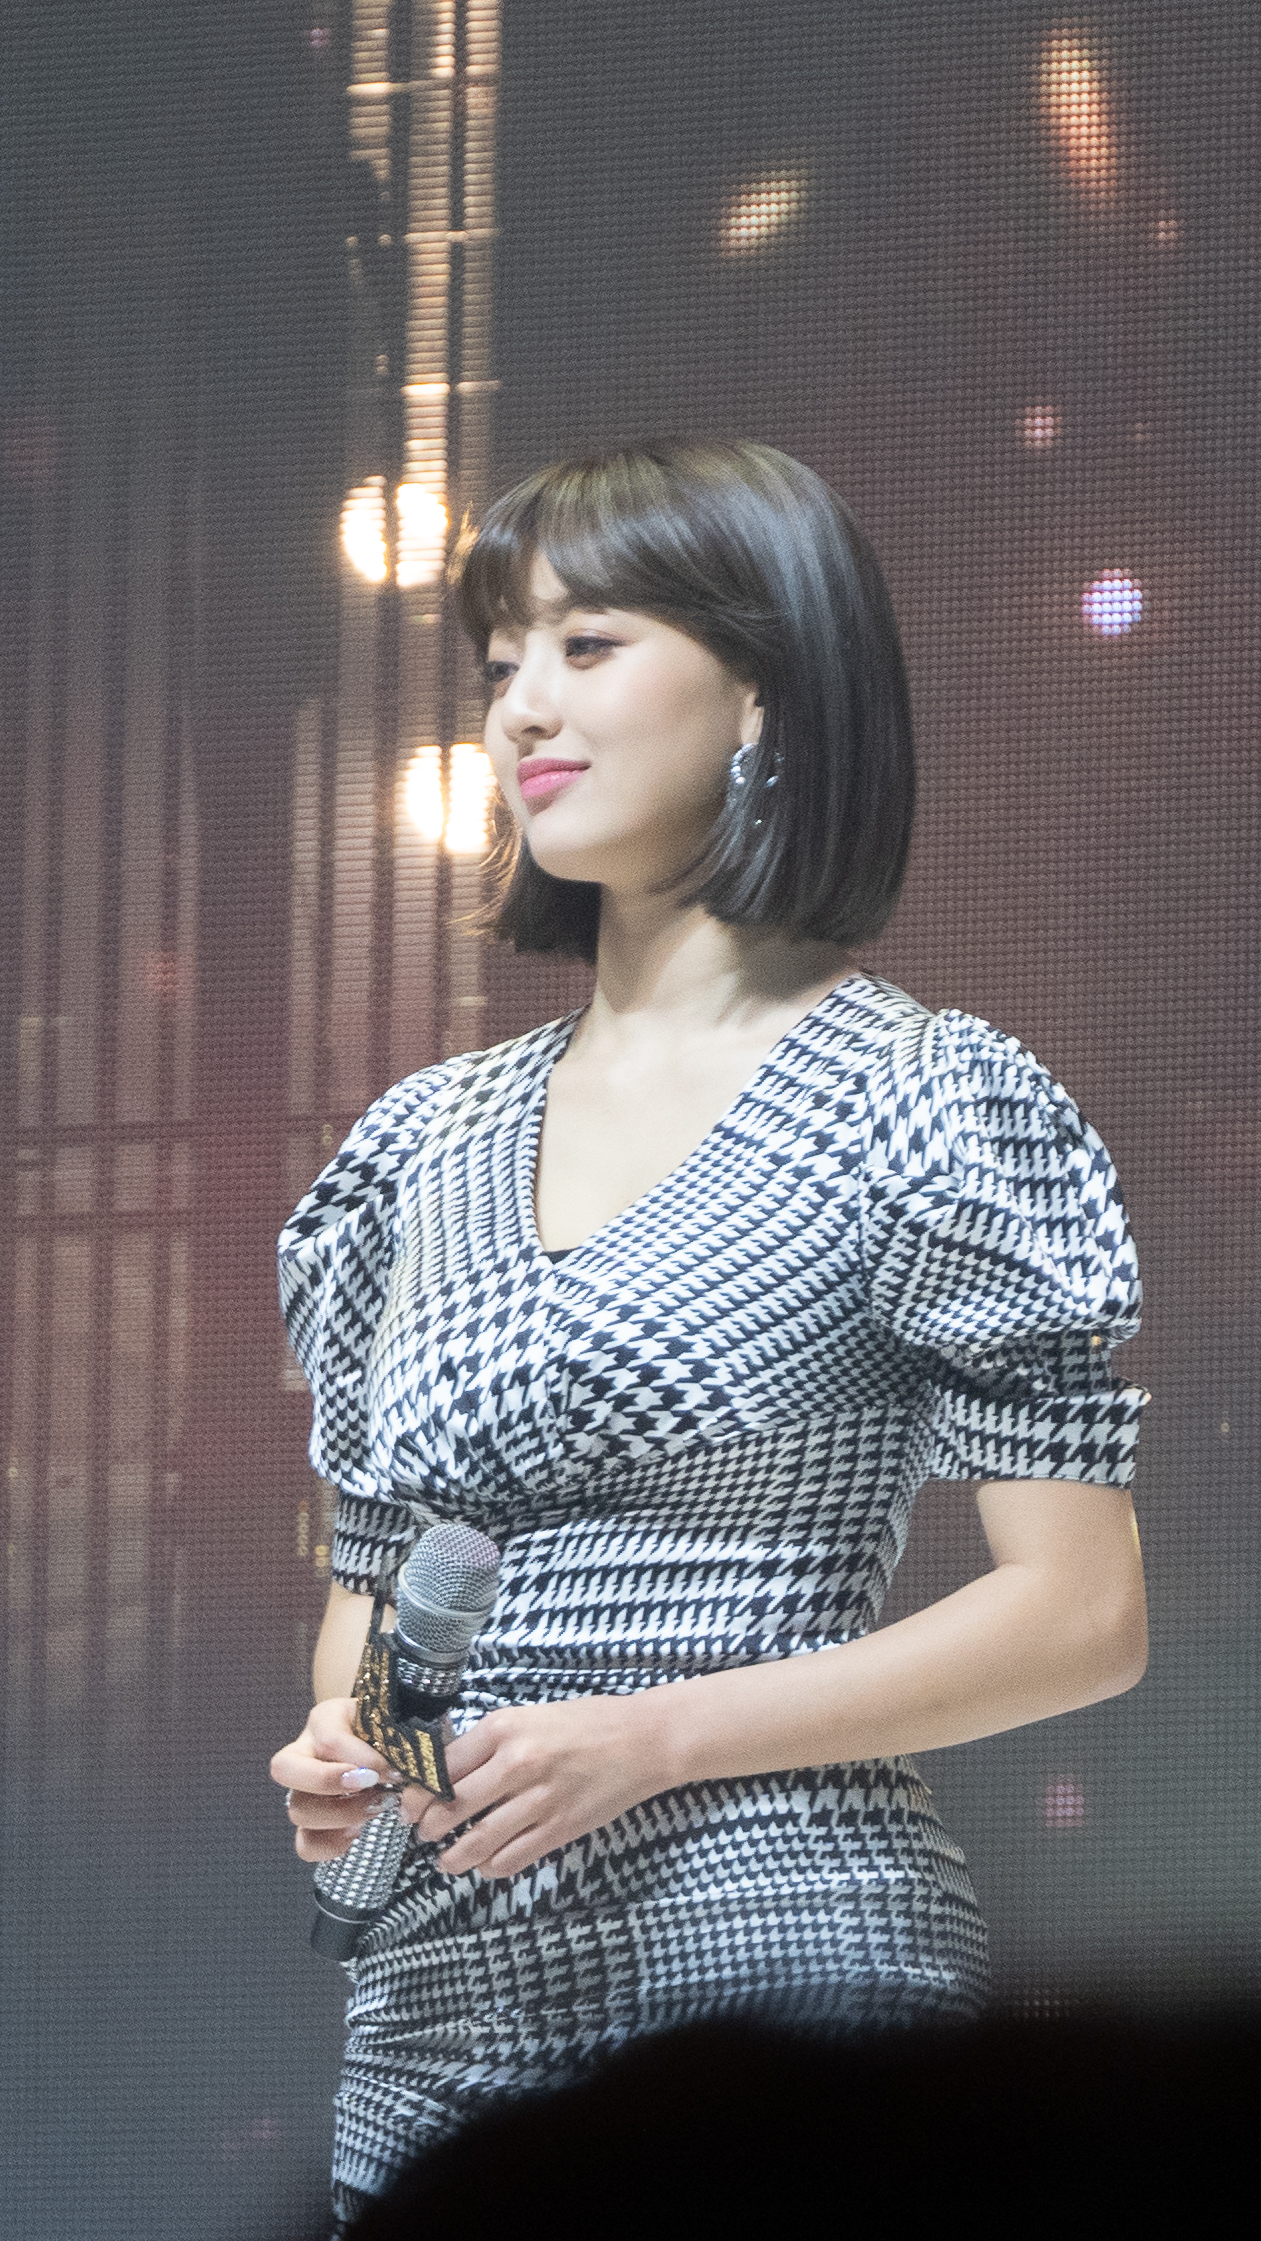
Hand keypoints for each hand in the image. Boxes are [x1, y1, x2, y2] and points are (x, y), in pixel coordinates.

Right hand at [269, 1697, 400, 1863]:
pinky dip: (331, 1844)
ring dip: (340, 1815)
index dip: (362, 1759)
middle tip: (370, 1785)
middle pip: (284, 1769)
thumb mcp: (389, 1722)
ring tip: (373, 1809)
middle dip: (328, 1782)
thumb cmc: (389, 1730)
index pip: (328, 1739)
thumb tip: (395, 1771)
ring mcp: (301, 1790)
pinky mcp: (309, 1824)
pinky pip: (304, 1844)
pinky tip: (356, 1833)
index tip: (393, 1771)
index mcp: (324, 1720)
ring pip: (297, 1810)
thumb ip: (391, 1739)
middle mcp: (303, 1753)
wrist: (391, 1744)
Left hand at [398, 1693, 668, 1881]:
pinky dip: (490, 1867)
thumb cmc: (586, 1722)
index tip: (408, 1803)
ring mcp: (538, 1799)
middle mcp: (516, 1763)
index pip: (441, 1767)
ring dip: (452, 1857)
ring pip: (476, 1841)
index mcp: (504, 1728)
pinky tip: (485, 1865)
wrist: (643, 1740)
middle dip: (426, 1827)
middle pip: (450, 1807)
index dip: (416, 1792)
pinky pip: (511, 1858)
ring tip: (445, 1860)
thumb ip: (490, 1742)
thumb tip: (446, 1771)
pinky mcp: (559, 1828)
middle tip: (421, 1833)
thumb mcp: (530, 1716)